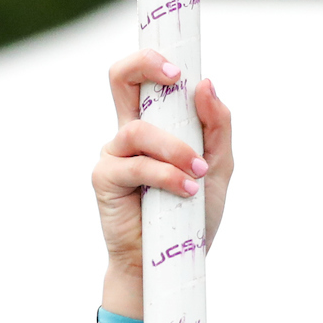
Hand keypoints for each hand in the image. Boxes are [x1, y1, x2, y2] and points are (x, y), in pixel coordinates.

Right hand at [93, 50, 235, 279]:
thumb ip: (216, 128)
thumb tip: (206, 84)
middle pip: (120, 78)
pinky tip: (187, 191)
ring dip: (176, 149)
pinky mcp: (105, 179)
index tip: (180, 60)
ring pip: (140, 129)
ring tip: (199, 174)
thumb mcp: (217, 169)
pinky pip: (135, 165)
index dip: (152, 58)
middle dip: (144, 66)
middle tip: (175, 77)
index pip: (144, 79)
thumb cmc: (192, 216)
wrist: (170, 264)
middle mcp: (128, 133)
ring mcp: (113, 153)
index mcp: (153, 125)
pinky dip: (166, 176)